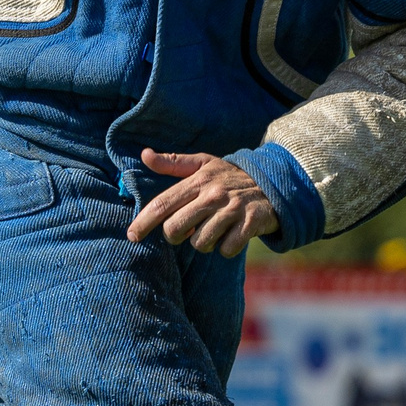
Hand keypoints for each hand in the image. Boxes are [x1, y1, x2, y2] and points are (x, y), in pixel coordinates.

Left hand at [126, 148, 276, 256]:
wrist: (273, 183)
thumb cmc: (230, 176)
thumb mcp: (204, 164)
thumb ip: (173, 162)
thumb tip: (144, 155)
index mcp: (198, 181)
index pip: (162, 203)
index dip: (143, 222)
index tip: (132, 236)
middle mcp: (213, 194)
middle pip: (175, 229)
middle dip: (176, 236)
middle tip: (187, 231)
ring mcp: (232, 210)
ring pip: (200, 243)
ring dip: (204, 243)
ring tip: (213, 231)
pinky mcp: (250, 224)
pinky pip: (226, 250)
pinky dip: (226, 248)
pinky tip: (231, 235)